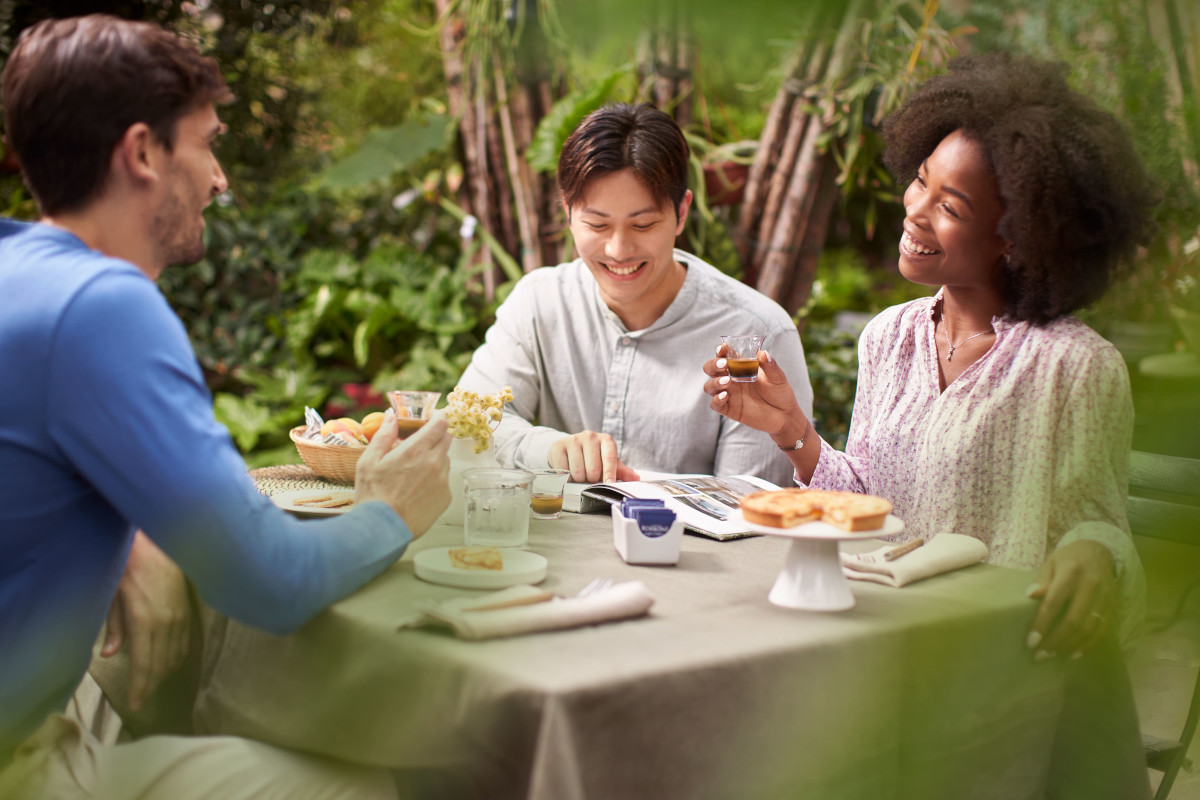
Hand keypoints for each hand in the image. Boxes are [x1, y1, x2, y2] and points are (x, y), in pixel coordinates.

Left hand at [102, 531, 190, 711]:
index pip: (144, 664)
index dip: (141, 687)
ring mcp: (180, 617)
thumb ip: (114, 626)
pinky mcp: (187, 610)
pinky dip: (176, 657)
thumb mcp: (113, 595)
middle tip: (142, 701)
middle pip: (161, 665)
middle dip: (151, 685)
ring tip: (152, 685)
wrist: (158, 542)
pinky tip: (169, 663)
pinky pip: (185, 642)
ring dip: (164, 673)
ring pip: (175, 656)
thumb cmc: (128, 565)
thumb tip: (108, 654)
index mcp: (146, 622)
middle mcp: (167, 624)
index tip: (136, 705)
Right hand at [355, 409, 451, 537]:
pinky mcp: (446, 497)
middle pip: (447, 439)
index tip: (433, 417)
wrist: (383, 529)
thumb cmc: (374, 495)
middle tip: (420, 442)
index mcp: (416, 450)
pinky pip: (444, 480)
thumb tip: (391, 416)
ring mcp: (443, 481)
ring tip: (414, 470)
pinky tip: (417, 488)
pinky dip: (434, 478)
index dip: (438, 417)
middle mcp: (435, 463)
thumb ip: (384, 435)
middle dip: (436, 435)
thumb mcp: (369, 461)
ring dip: (434, 458)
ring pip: (445, 459)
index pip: (441, 423)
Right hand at [548, 430, 639, 482]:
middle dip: (591, 478)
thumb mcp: (607, 462)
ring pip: (578, 471)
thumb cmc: (592, 457)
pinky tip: (568, 469)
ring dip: (578, 478)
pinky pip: (563, 469)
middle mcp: (590, 436)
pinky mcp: (559, 445)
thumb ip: (621, 471)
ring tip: (579, 472)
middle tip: (589, 475)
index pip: (609, 458)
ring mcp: (573, 440)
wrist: (569, 448)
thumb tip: (635, 478)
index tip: (609, 483)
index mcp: (606, 440)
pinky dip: (566, 475)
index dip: (609, 473)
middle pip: (593, 469)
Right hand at [703, 345, 806, 439]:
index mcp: (740, 368)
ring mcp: (729, 394)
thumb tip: (762, 353)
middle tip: (724, 364)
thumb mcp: (777, 377)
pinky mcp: (729, 409)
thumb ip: (770, 365)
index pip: (724, 356)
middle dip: (713, 365)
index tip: (723, 348)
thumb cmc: (780, 392)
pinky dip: (716, 400)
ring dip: (714, 382)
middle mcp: (731, 379)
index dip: (721, 350)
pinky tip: (725, 396)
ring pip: (709, 386)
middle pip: (711, 369)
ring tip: (727, 381)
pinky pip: (715, 404)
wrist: (785, 415)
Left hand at [1026, 540, 1117, 659]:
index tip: (1031, 642)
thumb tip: (1030, 595)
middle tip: (1040, 655)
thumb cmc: (1069, 558)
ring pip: (1089, 628)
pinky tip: (1073, 654)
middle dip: (1056, 641)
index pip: (1055, 602)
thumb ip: (1042, 579)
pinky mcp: (1113, 606)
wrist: (1100, 551)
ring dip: (1070, 646)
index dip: (1042, 624)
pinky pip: (1102, 630)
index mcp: (1071, 572)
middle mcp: (1091, 586)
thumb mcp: (1051, 561)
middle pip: (1074, 620)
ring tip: (1053, 655)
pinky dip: (1088, 645)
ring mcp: (1105, 598)